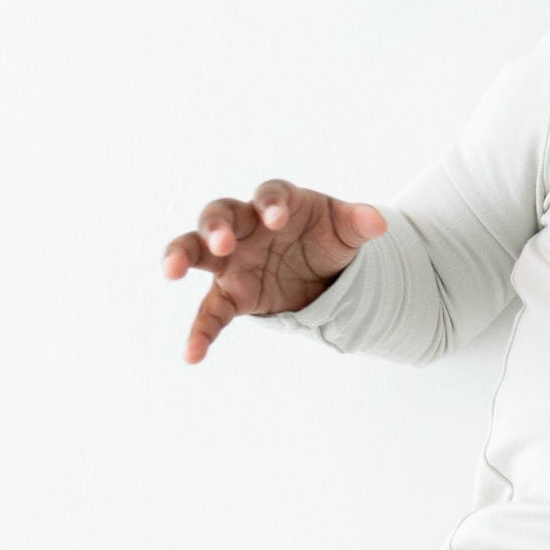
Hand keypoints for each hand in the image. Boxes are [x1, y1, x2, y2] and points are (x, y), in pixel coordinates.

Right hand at [161, 179, 386, 363]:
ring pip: (196, 251)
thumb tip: (378, 222)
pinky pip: (210, 311)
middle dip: (216, 227)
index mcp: (277, 203)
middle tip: (221, 242)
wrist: (321, 270)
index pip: (269, 194)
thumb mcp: (346, 230)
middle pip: (219, 215)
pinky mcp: (232, 294)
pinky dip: (200, 332)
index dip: (271, 203)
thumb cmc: (326, 236)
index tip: (278, 217)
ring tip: (171, 270)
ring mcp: (233, 259)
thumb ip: (359, 223)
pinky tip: (193, 355)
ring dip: (181, 255)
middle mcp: (246, 226)